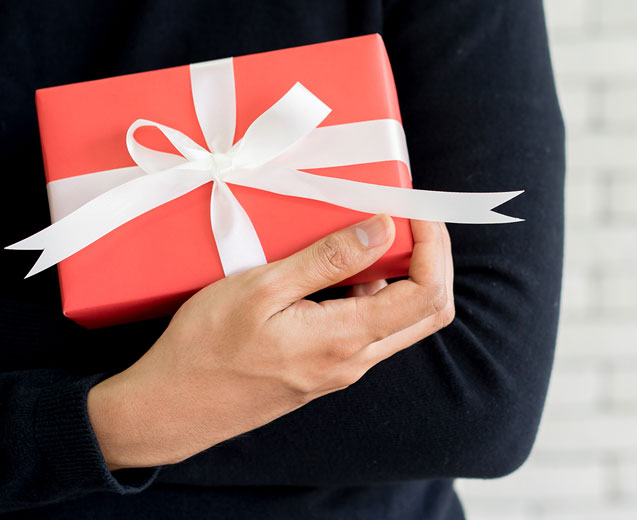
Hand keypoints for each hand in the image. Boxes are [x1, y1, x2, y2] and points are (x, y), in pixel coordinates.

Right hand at [87, 214, 454, 470]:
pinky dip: (367, 293)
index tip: (416, 211)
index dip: (436, 248)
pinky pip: (365, 328)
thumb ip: (327, 260)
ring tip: (363, 232)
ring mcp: (341, 368)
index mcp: (346, 339)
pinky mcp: (324, 368)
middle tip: (406, 218)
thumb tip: (383, 229)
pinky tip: (331, 267)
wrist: (169, 410)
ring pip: (398, 320)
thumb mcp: (261, 290)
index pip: (427, 294)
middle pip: (428, 311)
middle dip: (431, 259)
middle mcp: (355, 360)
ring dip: (398, 275)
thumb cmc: (204, 350)